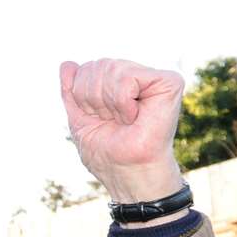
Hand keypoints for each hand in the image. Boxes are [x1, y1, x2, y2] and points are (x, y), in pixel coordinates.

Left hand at [58, 58, 184, 203]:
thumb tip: (66, 64)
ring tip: (124, 120)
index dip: (81, 96)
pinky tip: (134, 116)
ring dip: (107, 103)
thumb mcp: (79, 118)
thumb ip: (72, 91)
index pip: (86, 68)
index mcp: (118, 83)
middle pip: (98, 65)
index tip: (97, 118)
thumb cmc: (106, 151)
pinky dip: (121, 102)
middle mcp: (138, 76)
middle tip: (111, 121)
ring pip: (111, 68)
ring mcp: (155, 78)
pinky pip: (127, 77)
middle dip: (93, 99)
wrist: (127, 172)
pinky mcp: (170, 82)